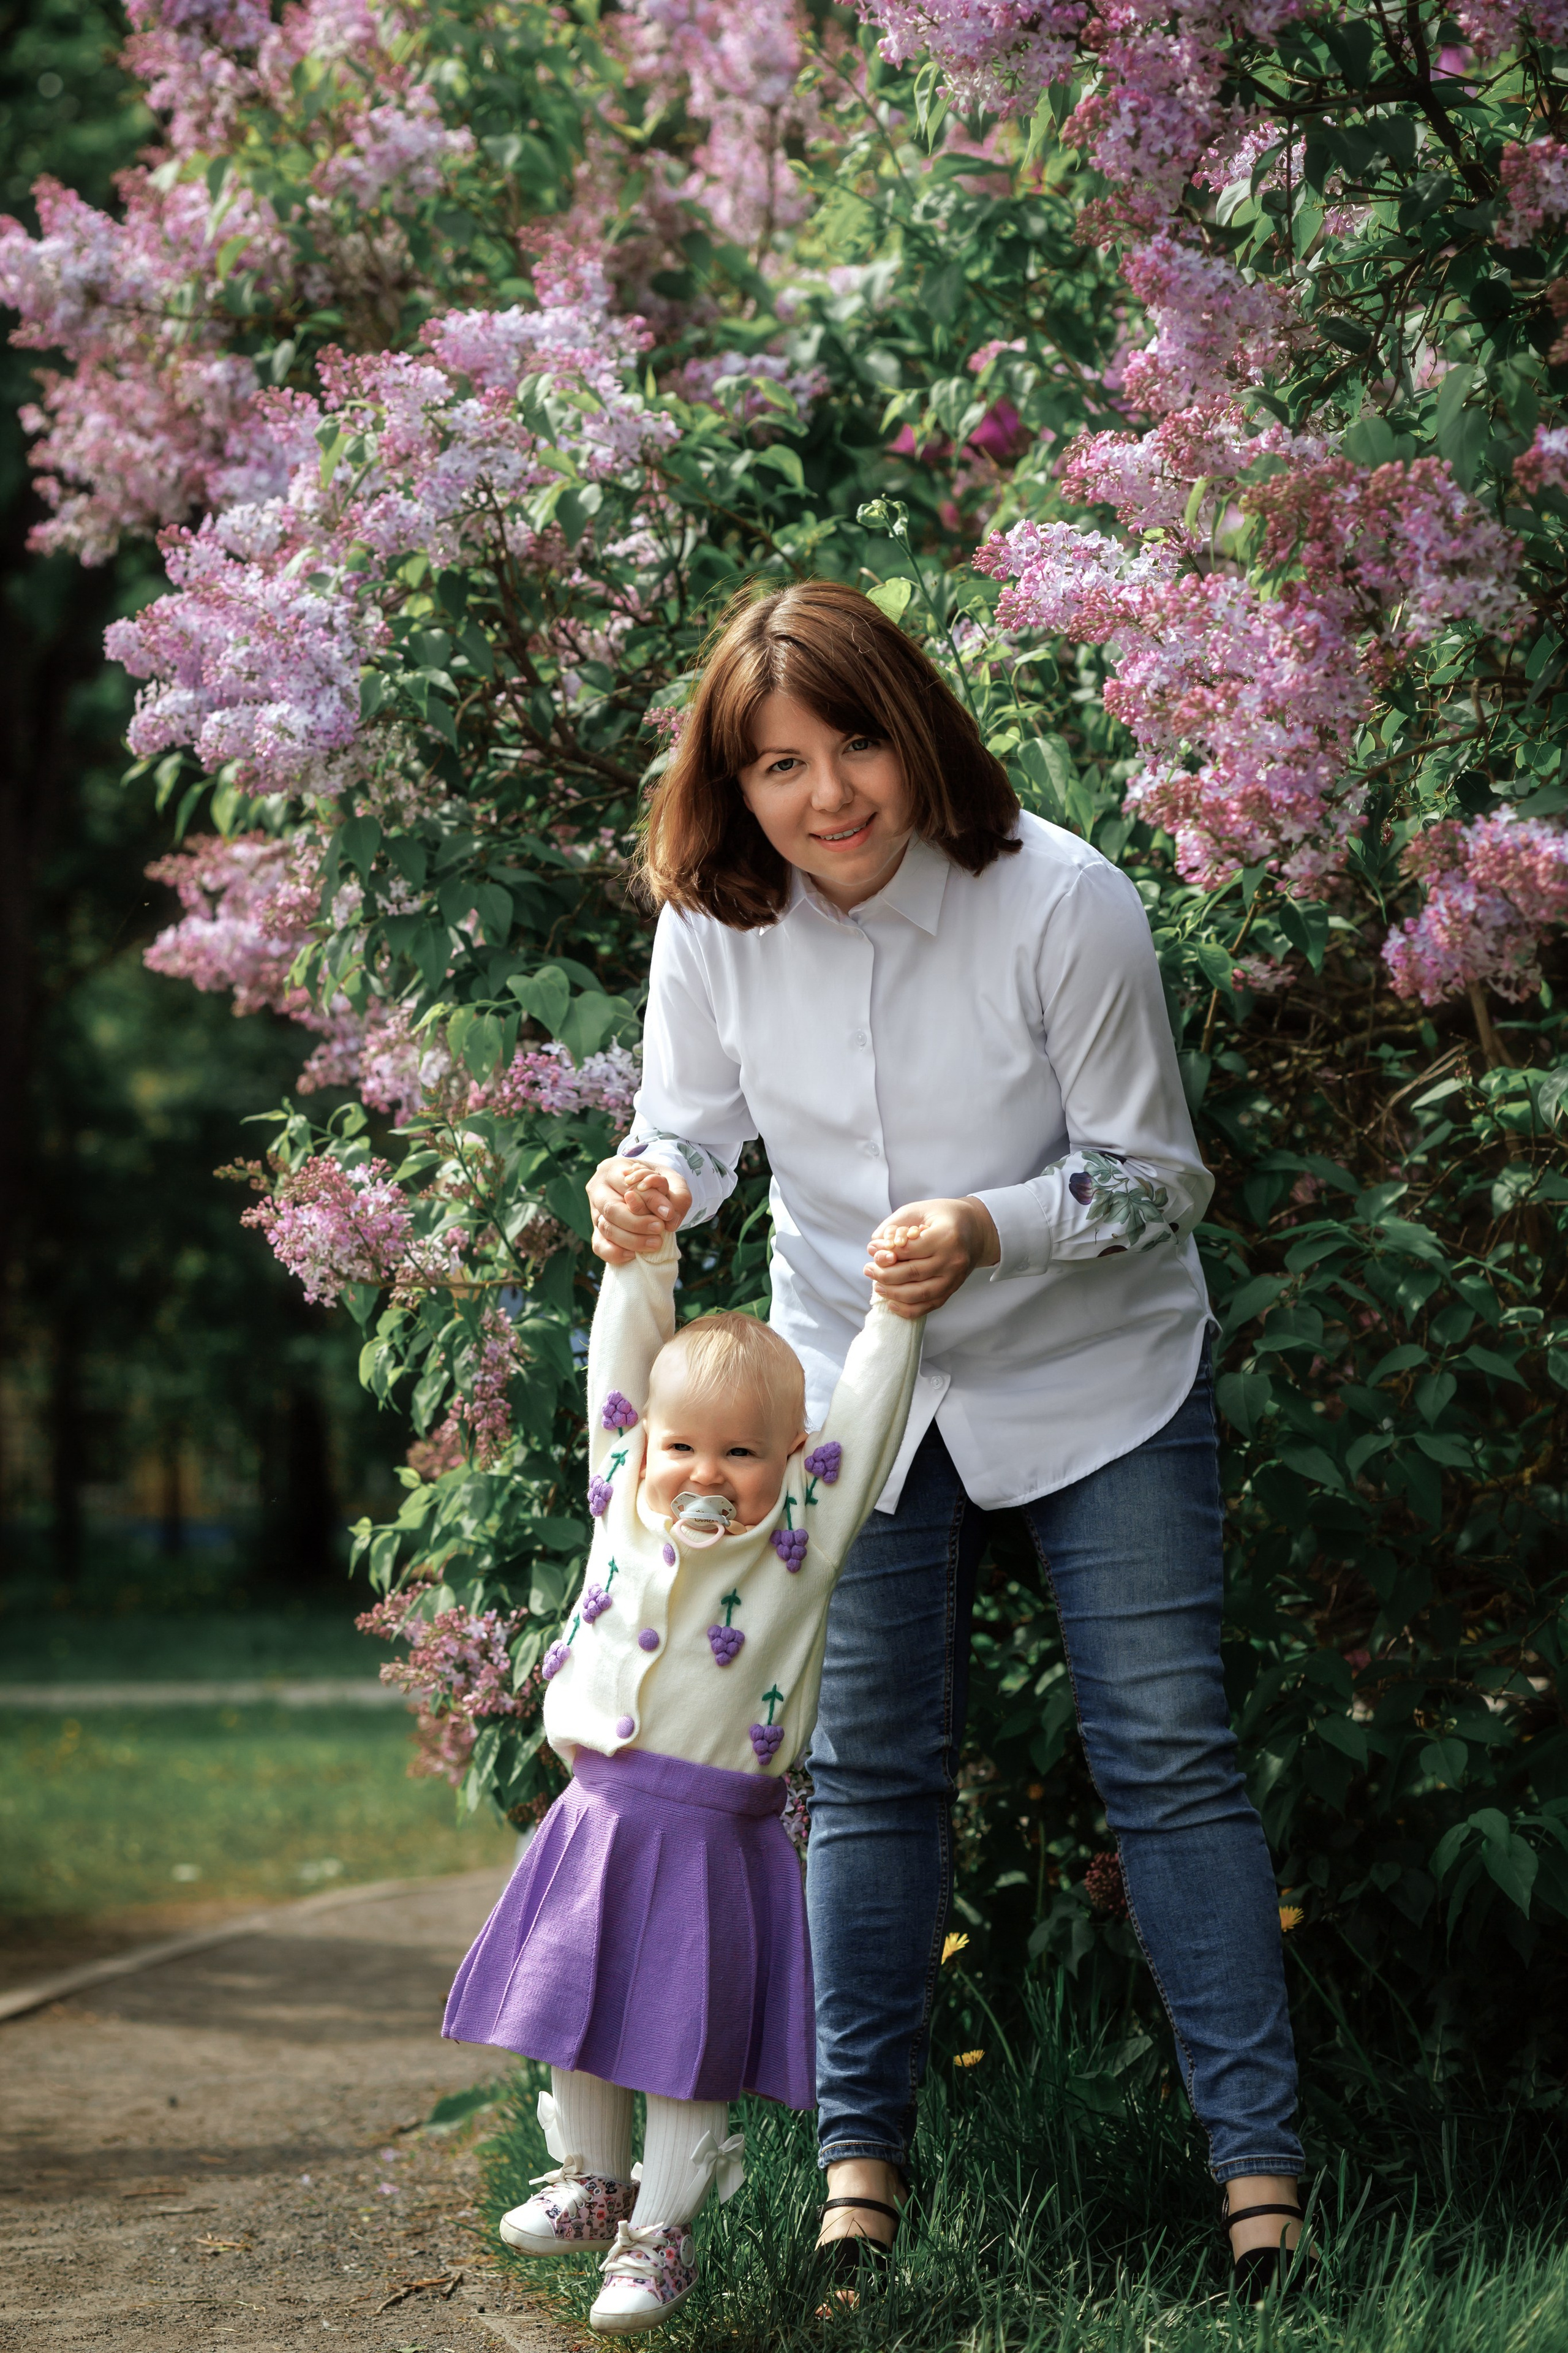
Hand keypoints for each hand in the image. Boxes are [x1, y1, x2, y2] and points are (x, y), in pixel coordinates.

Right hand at [587, 1157, 692, 1264]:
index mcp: (613, 1168)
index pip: (628, 1186)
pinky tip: (634, 1254)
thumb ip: (678, 1195)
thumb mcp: (672, 1180)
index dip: (648, 1200)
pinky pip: (599, 1246)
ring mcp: (595, 1211)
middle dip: (637, 1223)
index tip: (667, 1213)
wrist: (645, 1189)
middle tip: (659, 1228)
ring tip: (655, 1243)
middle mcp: (598, 1189)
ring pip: (606, 1228)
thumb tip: (670, 1220)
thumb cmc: (657, 1183)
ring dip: (632, 1240)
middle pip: (612, 1209)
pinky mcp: (596, 1231)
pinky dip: (616, 1253)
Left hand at [864, 1196, 999, 1316]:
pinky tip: (891, 1302)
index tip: (872, 1250)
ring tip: (877, 1285)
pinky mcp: (952, 1290)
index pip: (908, 1250)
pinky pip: (928, 1306)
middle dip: (884, 1274)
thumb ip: (895, 1224)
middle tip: (868, 1270)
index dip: (885, 1252)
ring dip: (892, 1293)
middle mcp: (952, 1260)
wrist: (977, 1230)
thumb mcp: (920, 1210)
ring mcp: (954, 1279)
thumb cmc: (944, 1217)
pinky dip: (907, 1309)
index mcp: (946, 1236)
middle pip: (911, 1273)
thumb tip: (874, 1245)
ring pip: (919, 1294)